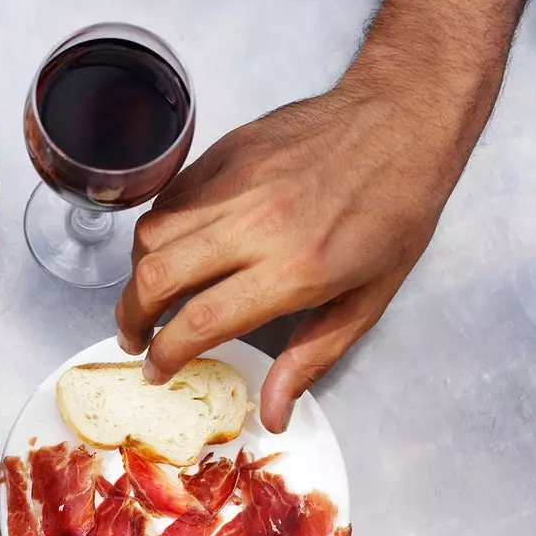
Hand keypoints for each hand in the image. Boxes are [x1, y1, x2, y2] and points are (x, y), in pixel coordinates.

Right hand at [115, 77, 465, 431]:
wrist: (403, 120)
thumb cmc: (396, 211)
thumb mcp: (369, 299)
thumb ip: (311, 358)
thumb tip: (272, 414)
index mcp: (293, 269)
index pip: (200, 321)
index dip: (166, 354)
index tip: (157, 370)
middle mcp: (254, 225)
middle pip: (156, 278)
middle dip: (131, 318)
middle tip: (135, 337)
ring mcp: (235, 184)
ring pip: (151, 235)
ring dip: (140, 273)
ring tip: (151, 293)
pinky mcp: (226, 153)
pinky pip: (169, 198)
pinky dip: (158, 229)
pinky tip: (173, 246)